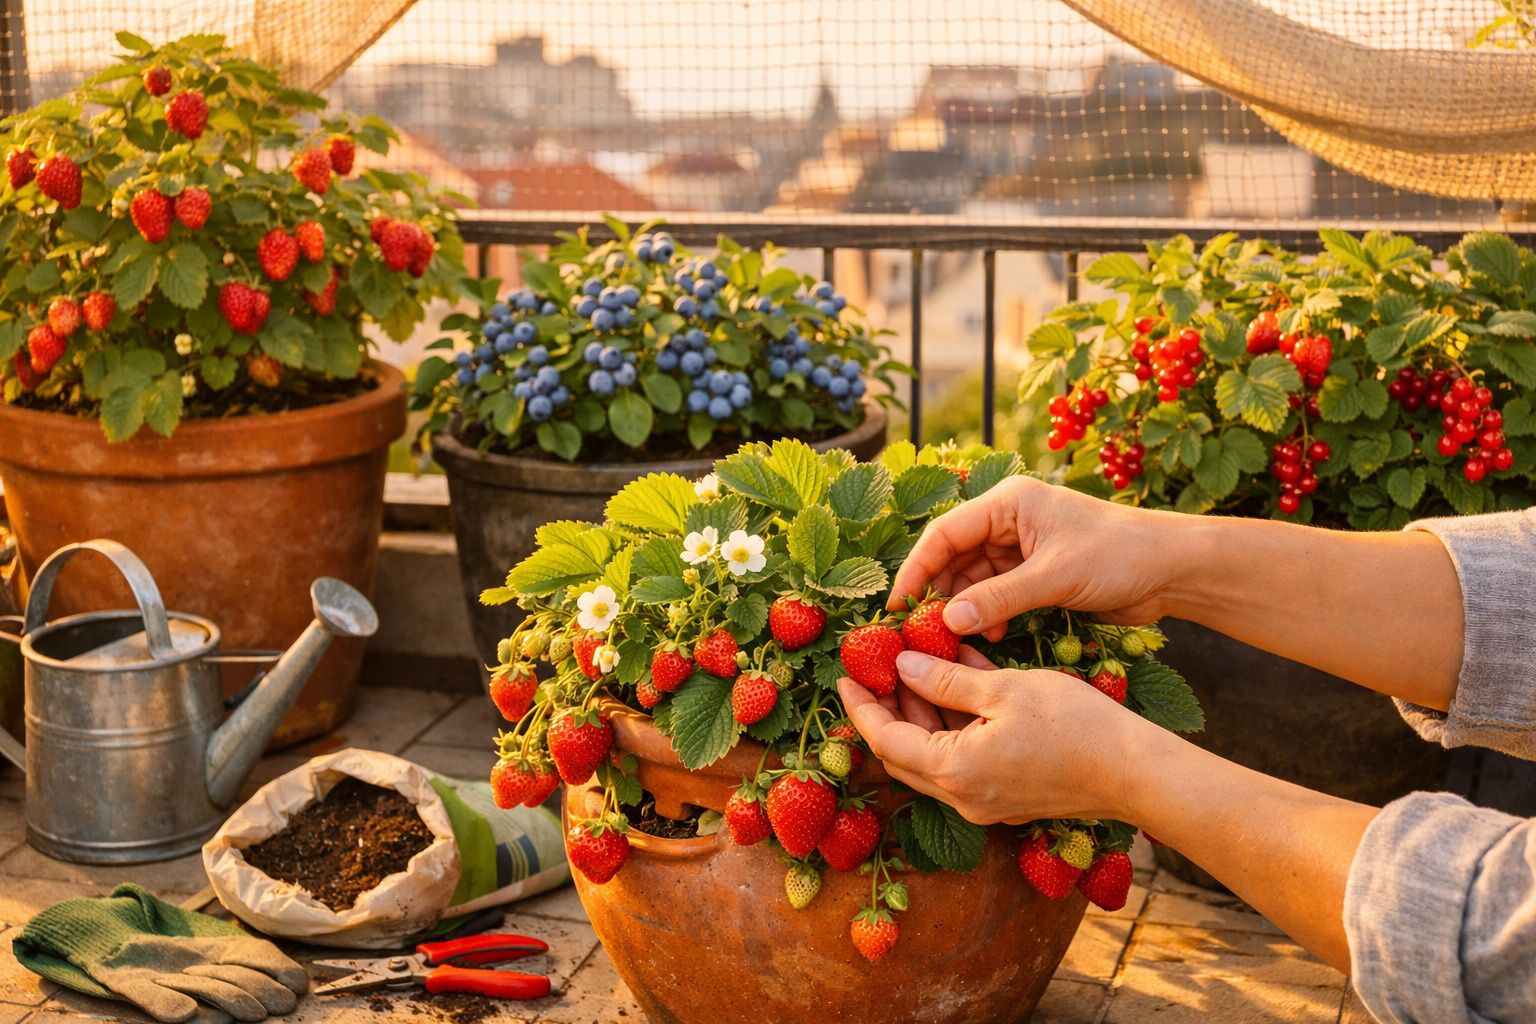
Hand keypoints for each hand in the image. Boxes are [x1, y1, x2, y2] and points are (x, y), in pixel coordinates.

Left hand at [838, 648, 1148, 823]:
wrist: (1135, 772)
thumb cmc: (1074, 725)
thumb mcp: (1003, 689)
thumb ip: (944, 680)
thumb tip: (902, 665)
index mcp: (953, 771)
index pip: (884, 740)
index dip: (861, 705)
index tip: (846, 675)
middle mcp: (961, 797)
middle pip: (901, 754)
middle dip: (885, 711)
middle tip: (876, 669)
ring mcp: (985, 803)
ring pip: (932, 758)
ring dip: (920, 715)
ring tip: (916, 666)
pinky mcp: (1006, 798)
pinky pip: (961, 761)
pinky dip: (952, 726)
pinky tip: (960, 682)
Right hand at [888, 476, 1196, 639]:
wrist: (1172, 569)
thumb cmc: (1118, 556)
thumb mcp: (1054, 577)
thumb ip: (999, 598)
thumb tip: (949, 621)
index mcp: (1008, 502)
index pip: (945, 534)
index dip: (917, 568)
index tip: (897, 606)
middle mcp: (1008, 520)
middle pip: (954, 557)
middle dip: (938, 593)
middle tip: (919, 631)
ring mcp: (1021, 548)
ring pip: (973, 579)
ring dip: (964, 608)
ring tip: (954, 638)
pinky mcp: (1035, 573)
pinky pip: (996, 593)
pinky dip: (988, 614)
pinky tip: (990, 634)